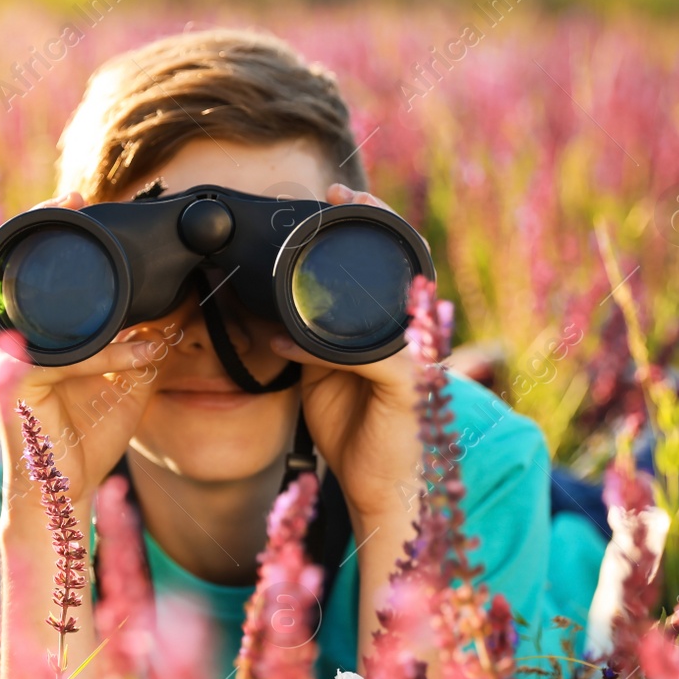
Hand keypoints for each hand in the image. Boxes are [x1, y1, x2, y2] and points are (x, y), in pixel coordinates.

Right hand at [0, 192, 165, 512]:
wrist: (66, 492)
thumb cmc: (90, 433)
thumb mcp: (129, 375)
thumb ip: (147, 336)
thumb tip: (184, 297)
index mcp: (40, 331)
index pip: (42, 272)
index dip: (56, 229)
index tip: (79, 193)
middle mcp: (17, 338)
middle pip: (31, 276)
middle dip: (58, 238)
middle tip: (84, 205)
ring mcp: (11, 360)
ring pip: (61, 319)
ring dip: (111, 314)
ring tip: (155, 309)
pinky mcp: (13, 386)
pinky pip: (67, 360)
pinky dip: (110, 356)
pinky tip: (144, 356)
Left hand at [268, 184, 422, 523]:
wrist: (373, 487)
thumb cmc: (351, 428)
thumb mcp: (320, 373)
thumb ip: (305, 340)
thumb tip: (266, 315)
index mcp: (388, 329)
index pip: (385, 265)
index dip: (368, 224)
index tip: (336, 191)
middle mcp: (406, 338)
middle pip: (400, 267)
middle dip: (375, 223)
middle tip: (342, 191)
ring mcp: (412, 361)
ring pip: (390, 303)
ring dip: (361, 269)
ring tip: (336, 230)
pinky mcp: (407, 390)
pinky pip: (367, 359)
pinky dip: (323, 349)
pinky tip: (291, 343)